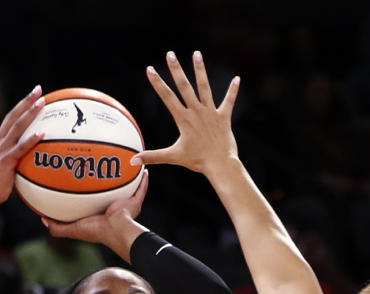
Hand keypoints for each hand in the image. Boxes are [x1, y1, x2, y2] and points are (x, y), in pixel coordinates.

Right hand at [0, 86, 45, 205]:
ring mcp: (1, 150)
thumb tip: (35, 155)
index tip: (34, 93)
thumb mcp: (8, 166)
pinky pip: (20, 148)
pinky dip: (31, 139)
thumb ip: (19, 157)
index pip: (11, 117)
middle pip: (13, 115)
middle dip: (26, 101)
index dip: (22, 104)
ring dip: (30, 113)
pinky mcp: (6, 161)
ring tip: (42, 103)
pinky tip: (42, 133)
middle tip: (39, 89)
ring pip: (17, 127)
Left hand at [40, 169, 148, 251]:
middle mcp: (112, 207)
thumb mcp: (73, 229)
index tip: (78, 177)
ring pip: (126, 186)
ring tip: (121, 161)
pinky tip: (142, 168)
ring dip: (124, 175)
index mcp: (98, 214)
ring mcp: (125, 204)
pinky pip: (140, 188)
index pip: (91, 199)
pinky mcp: (135, 201)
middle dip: (105, 178)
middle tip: (99, 164)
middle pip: (109, 190)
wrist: (118, 231)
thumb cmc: (97, 231)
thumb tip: (43, 218)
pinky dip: (143, 179)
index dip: (86, 190)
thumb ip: (58, 227)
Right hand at [132, 51, 240, 174]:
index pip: (167, 97)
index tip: (150, 69)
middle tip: (170, 53)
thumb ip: (152, 157)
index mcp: (183, 119)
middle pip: (184, 86)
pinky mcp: (224, 117)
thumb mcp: (173, 157)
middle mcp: (196, 112)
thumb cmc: (197, 161)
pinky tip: (237, 79)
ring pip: (204, 87)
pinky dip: (232, 91)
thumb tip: (133, 161)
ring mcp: (211, 113)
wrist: (220, 164)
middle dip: (176, 69)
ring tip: (196, 54)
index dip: (157, 82)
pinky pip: (228, 101)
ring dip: (200, 70)